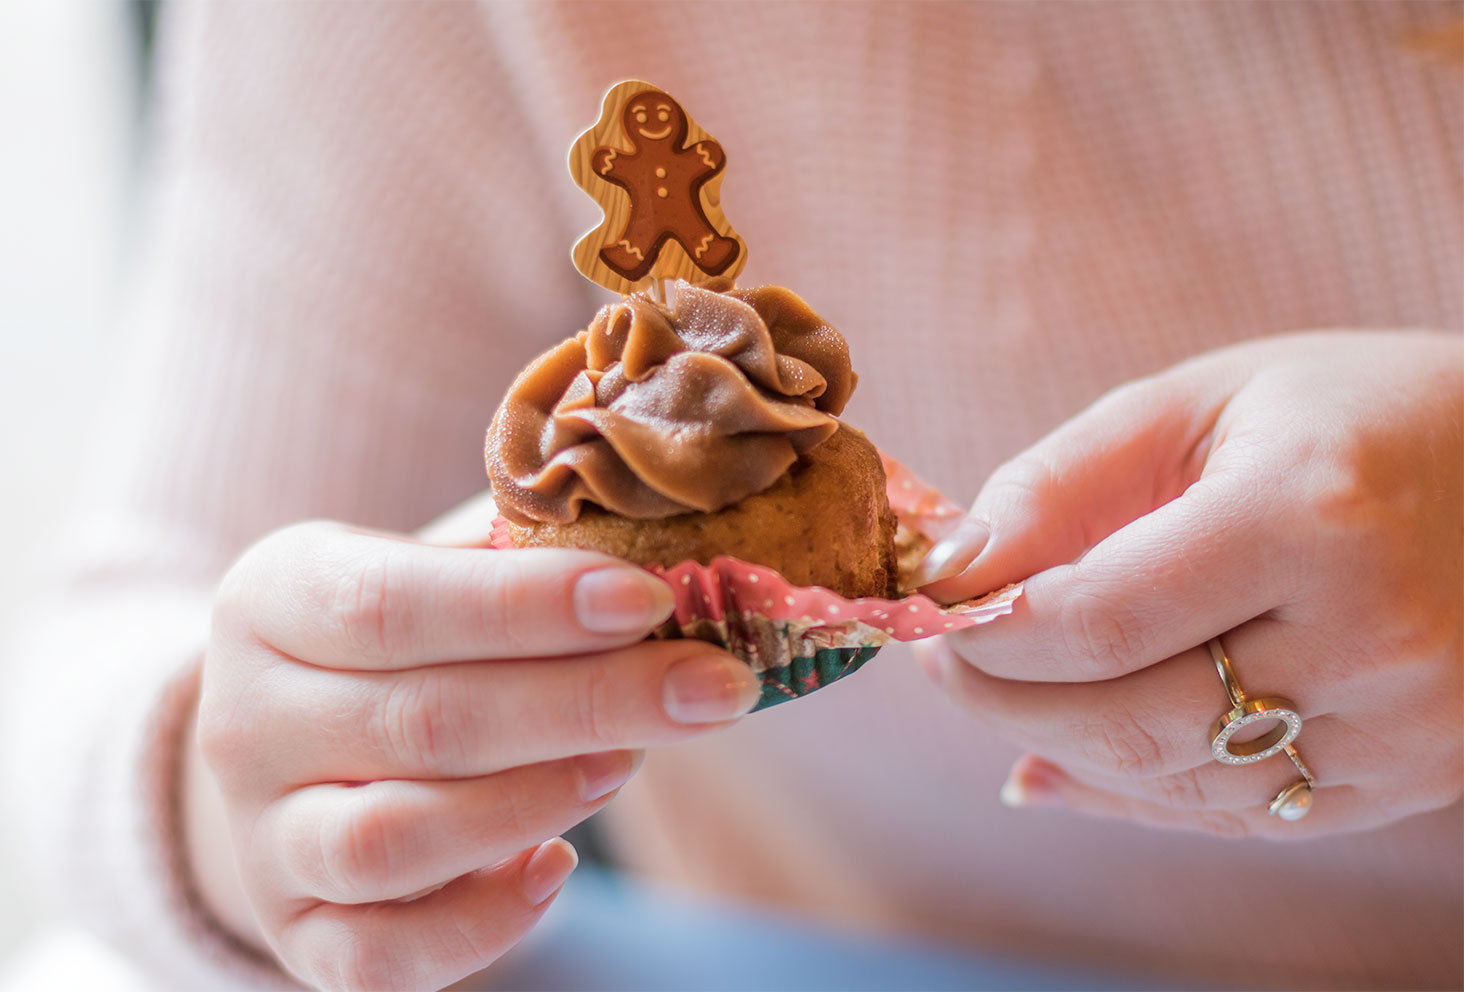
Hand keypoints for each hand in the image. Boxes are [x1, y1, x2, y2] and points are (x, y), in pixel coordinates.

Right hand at [189, 512, 759, 989]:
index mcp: (273, 598)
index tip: (649, 598)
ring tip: (627, 760)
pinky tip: (556, 864)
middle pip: (424, 722)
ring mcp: (262, 839)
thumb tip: (679, 547)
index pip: (395, 603)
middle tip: (710, 687)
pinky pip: (384, 957)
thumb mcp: (437, 564)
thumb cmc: (405, 634)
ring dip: (534, 801)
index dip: (528, 605)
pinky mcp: (298, 931)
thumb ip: (526, 553)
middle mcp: (245, 721)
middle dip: (590, 702)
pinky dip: (484, 921)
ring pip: (394, 841)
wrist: (296, 739)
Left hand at [913, 331, 1461, 838]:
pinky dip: (1129, 791)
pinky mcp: (1406, 779)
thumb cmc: (1342, 416)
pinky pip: (1233, 818)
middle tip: (943, 655)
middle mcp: (1370, 636)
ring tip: (1002, 689)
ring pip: (1172, 783)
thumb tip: (950, 569)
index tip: (928, 614)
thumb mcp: (1197, 404)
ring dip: (1056, 745)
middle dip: (1000, 700)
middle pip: (1130, 721)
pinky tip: (1060, 756)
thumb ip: (1062, 482)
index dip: (989, 633)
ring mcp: (1401, 726)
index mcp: (1309, 515)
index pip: (1101, 620)